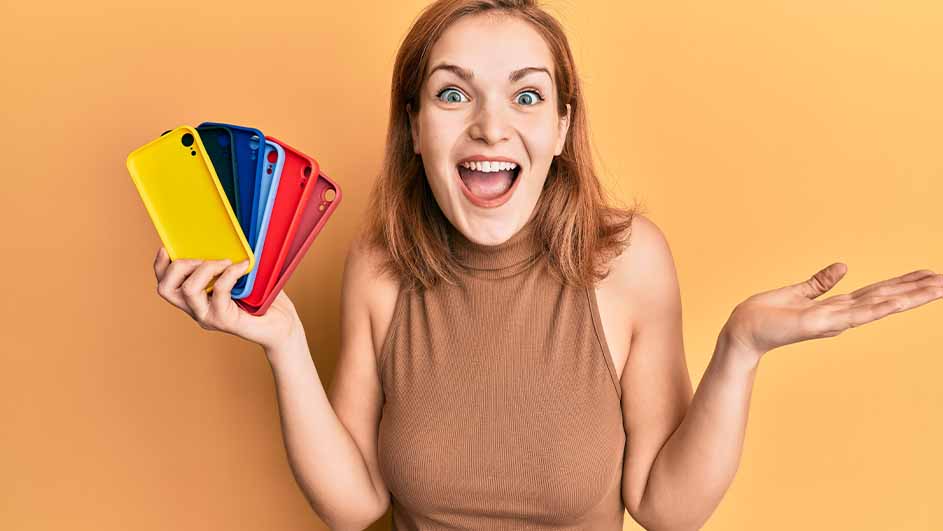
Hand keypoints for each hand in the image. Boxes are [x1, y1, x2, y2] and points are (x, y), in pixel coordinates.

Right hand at [153, 247, 304, 351]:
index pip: (165, 285)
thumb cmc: (263, 300)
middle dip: (179, 265)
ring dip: (205, 268)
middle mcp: (197, 311)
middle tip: (204, 257)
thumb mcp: (240, 277)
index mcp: (195, 300)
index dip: (160, 265)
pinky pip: (219, 291)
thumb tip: (223, 235)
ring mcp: (209, 317)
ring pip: (188, 290)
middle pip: (166, 289)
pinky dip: (229, 274)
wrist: (282, 327)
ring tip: (225, 262)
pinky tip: (242, 267)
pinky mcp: (225, 321)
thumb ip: (225, 263)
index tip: (168, 247)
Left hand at [722, 263, 942, 361]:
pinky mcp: (820, 323)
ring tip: (938, 287)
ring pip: (880, 305)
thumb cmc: (767, 314)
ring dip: (909, 297)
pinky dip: (878, 307)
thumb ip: (821, 281)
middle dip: (917, 290)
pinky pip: (855, 313)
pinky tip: (899, 301)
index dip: (903, 284)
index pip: (878, 292)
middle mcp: (842, 315)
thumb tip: (843, 267)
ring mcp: (835, 320)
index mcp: (838, 306)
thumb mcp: (799, 292)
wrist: (744, 329)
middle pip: (887, 298)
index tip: (929, 275)